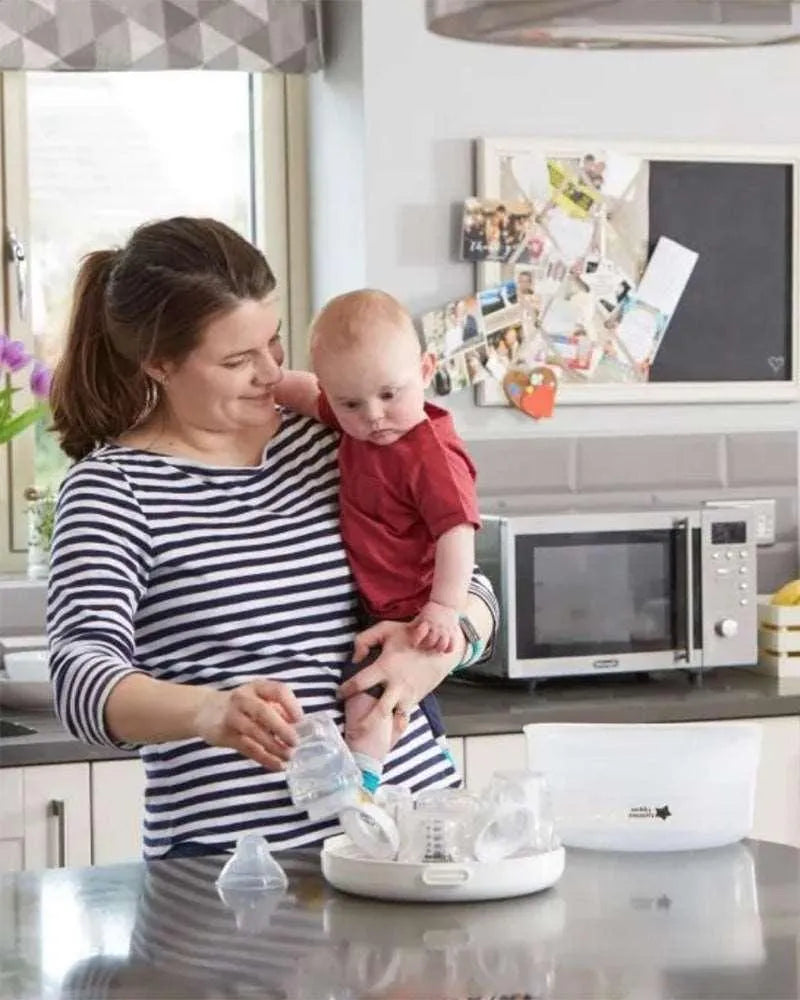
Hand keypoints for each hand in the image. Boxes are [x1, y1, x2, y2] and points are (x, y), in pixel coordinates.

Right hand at [193, 679, 302, 770]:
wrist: (204, 710)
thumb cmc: (241, 705)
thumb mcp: (258, 699)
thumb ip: (276, 709)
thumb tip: (298, 728)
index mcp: (257, 687)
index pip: (277, 690)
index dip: (291, 705)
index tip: (300, 720)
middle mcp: (243, 698)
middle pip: (263, 711)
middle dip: (281, 728)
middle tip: (295, 742)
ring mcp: (232, 716)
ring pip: (254, 732)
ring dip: (274, 746)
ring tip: (288, 756)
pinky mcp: (225, 734)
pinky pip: (247, 747)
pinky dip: (264, 758)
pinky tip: (276, 765)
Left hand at [341, 619, 465, 746]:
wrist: (439, 645)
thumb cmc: (409, 635)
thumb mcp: (384, 629)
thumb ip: (364, 640)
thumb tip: (354, 659)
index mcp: (385, 668)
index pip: (360, 683)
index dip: (346, 690)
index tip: (339, 694)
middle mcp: (397, 685)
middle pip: (379, 711)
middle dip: (365, 723)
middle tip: (353, 731)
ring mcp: (408, 694)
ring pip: (394, 718)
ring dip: (382, 728)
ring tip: (369, 738)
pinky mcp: (416, 699)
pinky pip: (403, 717)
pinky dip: (394, 725)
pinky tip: (386, 733)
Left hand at [409, 601, 460, 652]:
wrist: (446, 603)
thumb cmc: (431, 610)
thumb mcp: (422, 615)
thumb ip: (414, 623)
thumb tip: (405, 630)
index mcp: (428, 622)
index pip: (420, 633)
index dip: (416, 640)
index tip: (414, 643)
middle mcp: (437, 627)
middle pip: (431, 642)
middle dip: (426, 646)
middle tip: (424, 646)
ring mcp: (446, 631)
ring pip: (442, 645)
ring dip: (437, 649)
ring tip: (435, 648)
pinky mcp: (453, 633)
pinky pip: (452, 645)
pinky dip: (448, 650)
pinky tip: (444, 649)